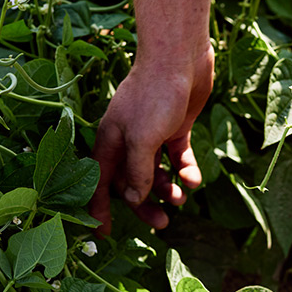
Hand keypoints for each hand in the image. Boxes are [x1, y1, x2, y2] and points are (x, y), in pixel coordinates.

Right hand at [90, 45, 214, 233]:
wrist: (179, 57)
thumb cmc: (155, 94)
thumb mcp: (142, 138)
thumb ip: (137, 171)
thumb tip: (133, 200)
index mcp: (110, 141)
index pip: (99, 182)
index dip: (98, 208)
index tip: (103, 234)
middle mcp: (128, 141)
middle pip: (130, 183)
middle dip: (144, 205)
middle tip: (162, 225)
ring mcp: (152, 136)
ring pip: (155, 174)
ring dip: (166, 190)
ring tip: (180, 198)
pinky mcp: (174, 130)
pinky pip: (177, 159)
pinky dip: (185, 171)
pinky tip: (193, 178)